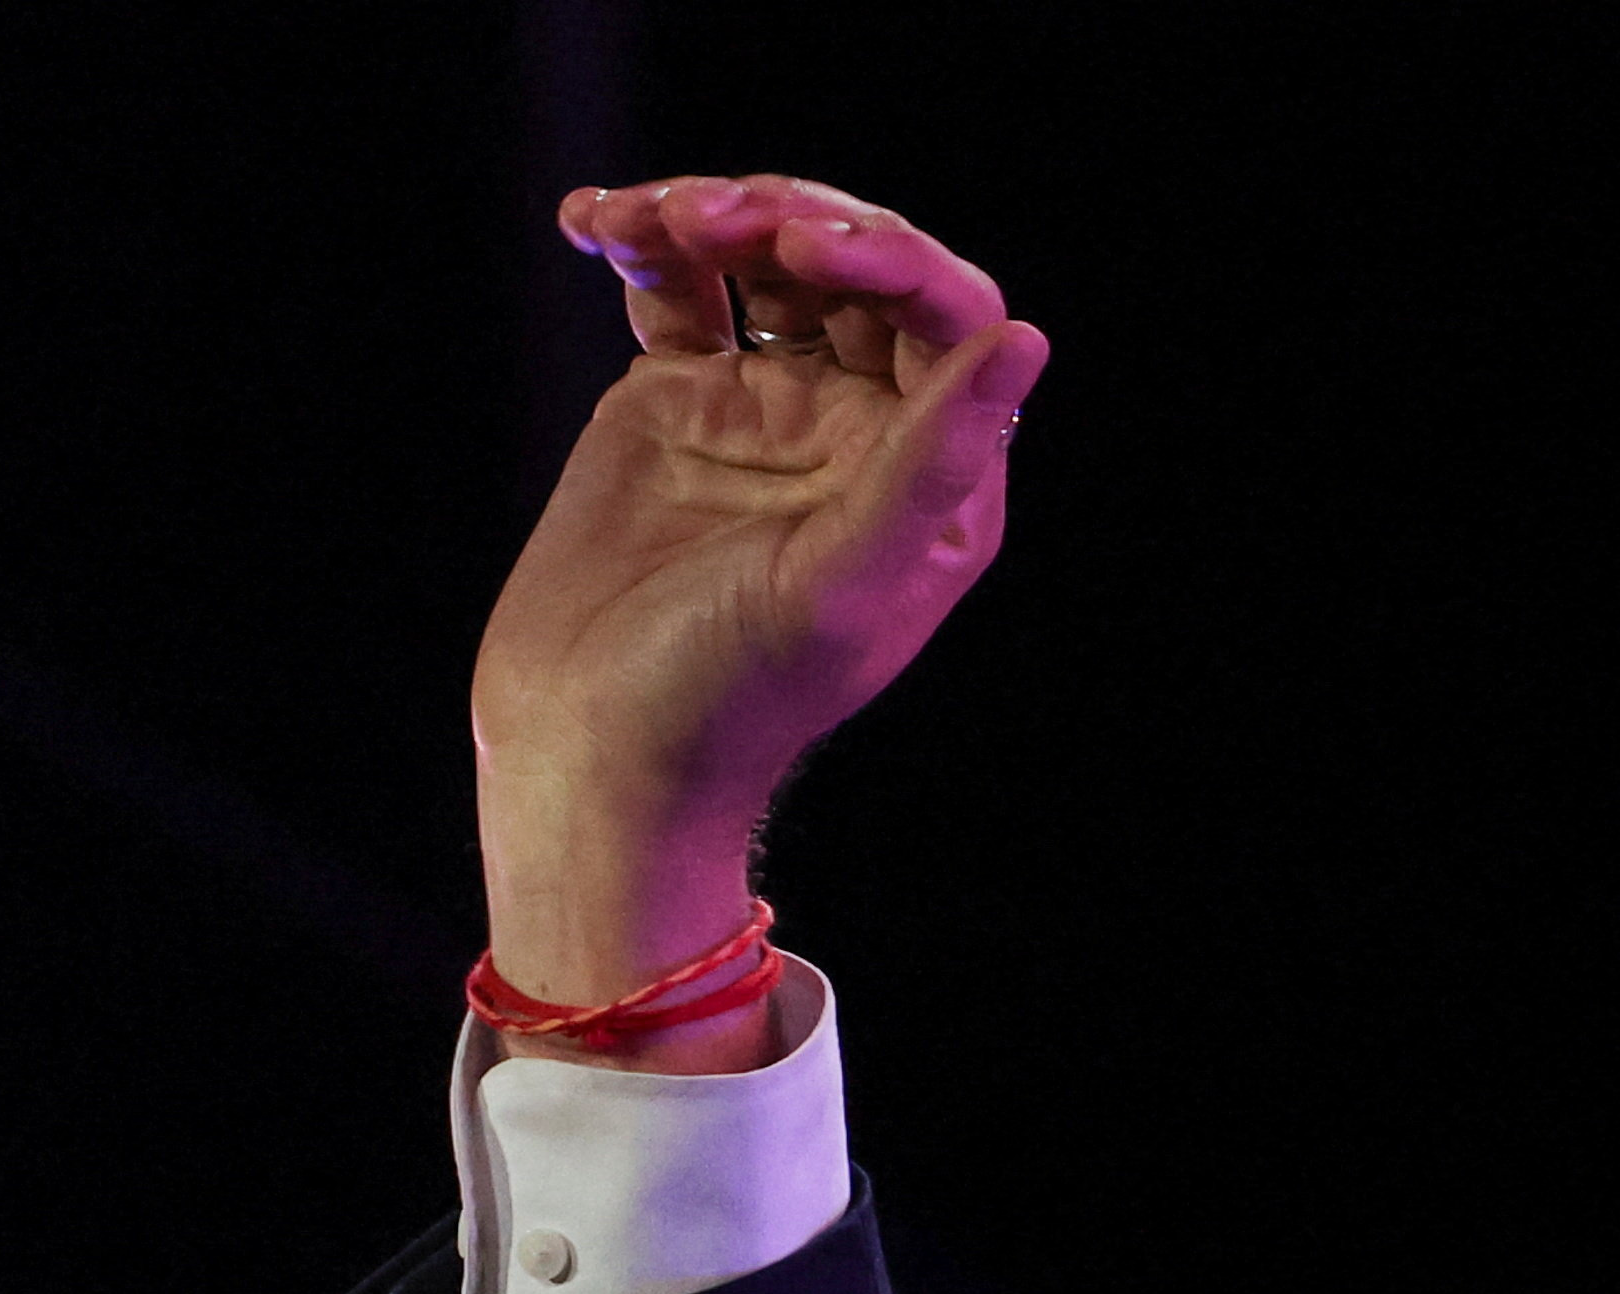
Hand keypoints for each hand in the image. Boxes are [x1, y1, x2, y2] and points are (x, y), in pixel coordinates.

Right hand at [472, 173, 1048, 1045]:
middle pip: (855, 270)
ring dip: (711, 213)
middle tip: (714, 216)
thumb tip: (1027, 343)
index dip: (887, 258)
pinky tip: (592, 219)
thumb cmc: (732, 697)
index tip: (804, 246)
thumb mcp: (844, 582)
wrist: (597, 754)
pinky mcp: (674, 401)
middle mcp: (861, 432)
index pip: (945, 316)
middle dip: (789, 219)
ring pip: (761, 261)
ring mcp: (767, 409)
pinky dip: (640, 239)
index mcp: (933, 478)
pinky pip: (673, 288)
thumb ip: (934, 462)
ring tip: (645, 218)